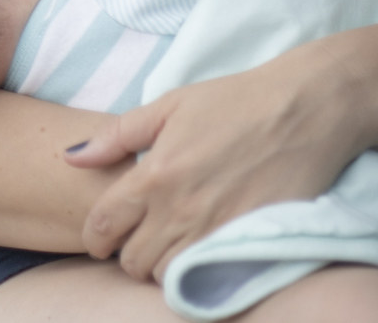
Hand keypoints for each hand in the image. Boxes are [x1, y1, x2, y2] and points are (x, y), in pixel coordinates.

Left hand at [62, 46, 377, 280]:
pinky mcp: (248, 243)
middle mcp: (180, 210)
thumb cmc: (236, 100)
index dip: (94, 237)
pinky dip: (196, 271)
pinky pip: (207, 278)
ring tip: (170, 242)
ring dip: (161, 265)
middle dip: (127, 254)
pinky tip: (199, 250)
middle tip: (139, 237)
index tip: (100, 237)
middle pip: (132, 261)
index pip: (103, 225)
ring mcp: (215, 231)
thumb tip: (71, 156)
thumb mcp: (169, 105)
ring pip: (167, 275)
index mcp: (154, 174)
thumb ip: (116, 136)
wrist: (306, 109)